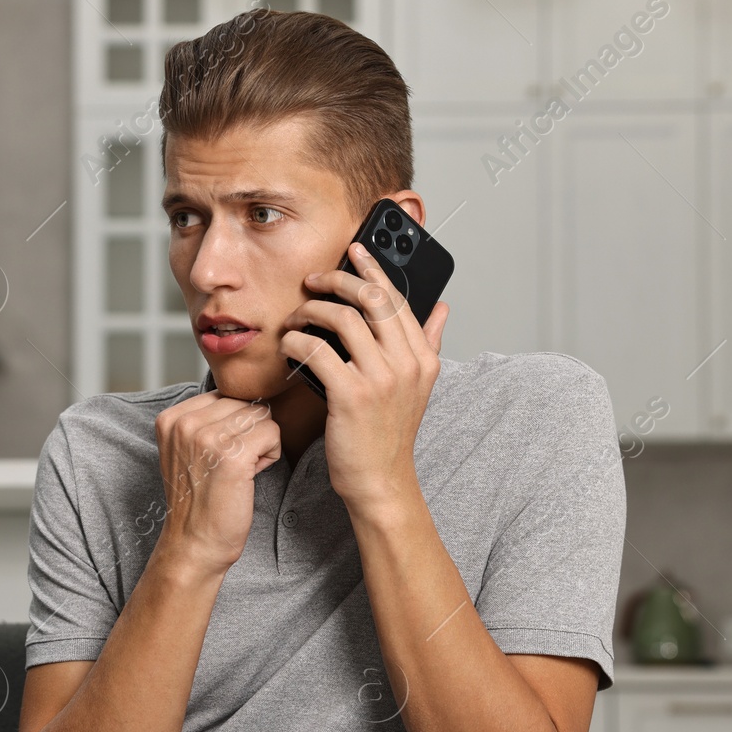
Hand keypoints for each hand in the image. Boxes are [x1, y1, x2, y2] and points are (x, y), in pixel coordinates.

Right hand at [151, 389, 280, 578]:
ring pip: (261, 415)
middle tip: (233, 465)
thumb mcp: (187, 451)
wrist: (194, 544)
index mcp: (171, 418)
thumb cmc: (199, 500)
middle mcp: (185, 423)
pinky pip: (272, 432)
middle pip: (244, 402)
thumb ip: (205, 420)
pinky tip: (251, 475)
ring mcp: (207, 437)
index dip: (232, 424)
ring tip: (241, 470)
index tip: (219, 455)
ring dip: (260, 443)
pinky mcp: (232, 455)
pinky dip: (270, 454)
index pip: (223, 395)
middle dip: (248, 432)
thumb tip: (248, 396)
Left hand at [281, 242, 448, 513]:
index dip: (373, 268)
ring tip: (297, 317)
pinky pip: (317, 350)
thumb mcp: (419, 386)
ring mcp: (380, 379)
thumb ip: (429, 343)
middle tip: (314, 281)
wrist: (380, 481)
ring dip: (312, 310)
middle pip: (372, 298)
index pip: (398, 297)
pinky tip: (289, 344)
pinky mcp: (350, 396)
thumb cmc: (389, 434)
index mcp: (423, 357)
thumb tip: (442, 308)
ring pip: (343, 319)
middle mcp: (406, 363)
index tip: (354, 250)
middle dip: (338, 280)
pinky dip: (297, 341)